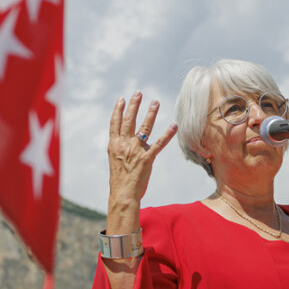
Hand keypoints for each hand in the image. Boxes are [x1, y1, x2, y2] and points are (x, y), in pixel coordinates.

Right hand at [106, 91, 177, 233]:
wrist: (123, 194)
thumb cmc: (119, 180)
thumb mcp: (115, 161)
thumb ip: (121, 149)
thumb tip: (127, 141)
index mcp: (114, 145)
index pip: (115, 123)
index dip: (118, 110)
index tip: (121, 99)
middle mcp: (124, 145)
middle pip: (129, 120)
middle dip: (134, 105)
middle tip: (139, 93)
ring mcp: (136, 151)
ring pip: (144, 127)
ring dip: (150, 113)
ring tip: (155, 102)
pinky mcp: (147, 158)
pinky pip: (159, 144)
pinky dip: (167, 134)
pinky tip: (174, 125)